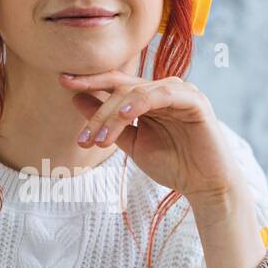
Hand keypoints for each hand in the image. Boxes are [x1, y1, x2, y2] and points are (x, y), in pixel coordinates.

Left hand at [58, 70, 243, 200]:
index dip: (89, 81)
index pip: (115, 82)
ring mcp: (180, 92)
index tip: (62, 82)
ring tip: (99, 142)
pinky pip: (162, 94)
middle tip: (82, 138)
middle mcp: (163, 89)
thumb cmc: (173, 164)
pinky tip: (125, 116)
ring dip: (113, 117)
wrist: (204, 186)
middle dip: (97, 110)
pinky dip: (141, 102)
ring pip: (136, 93)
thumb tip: (76, 99)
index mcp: (149, 96)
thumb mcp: (131, 143)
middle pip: (121, 88)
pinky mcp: (194, 101)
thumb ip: (108, 123)